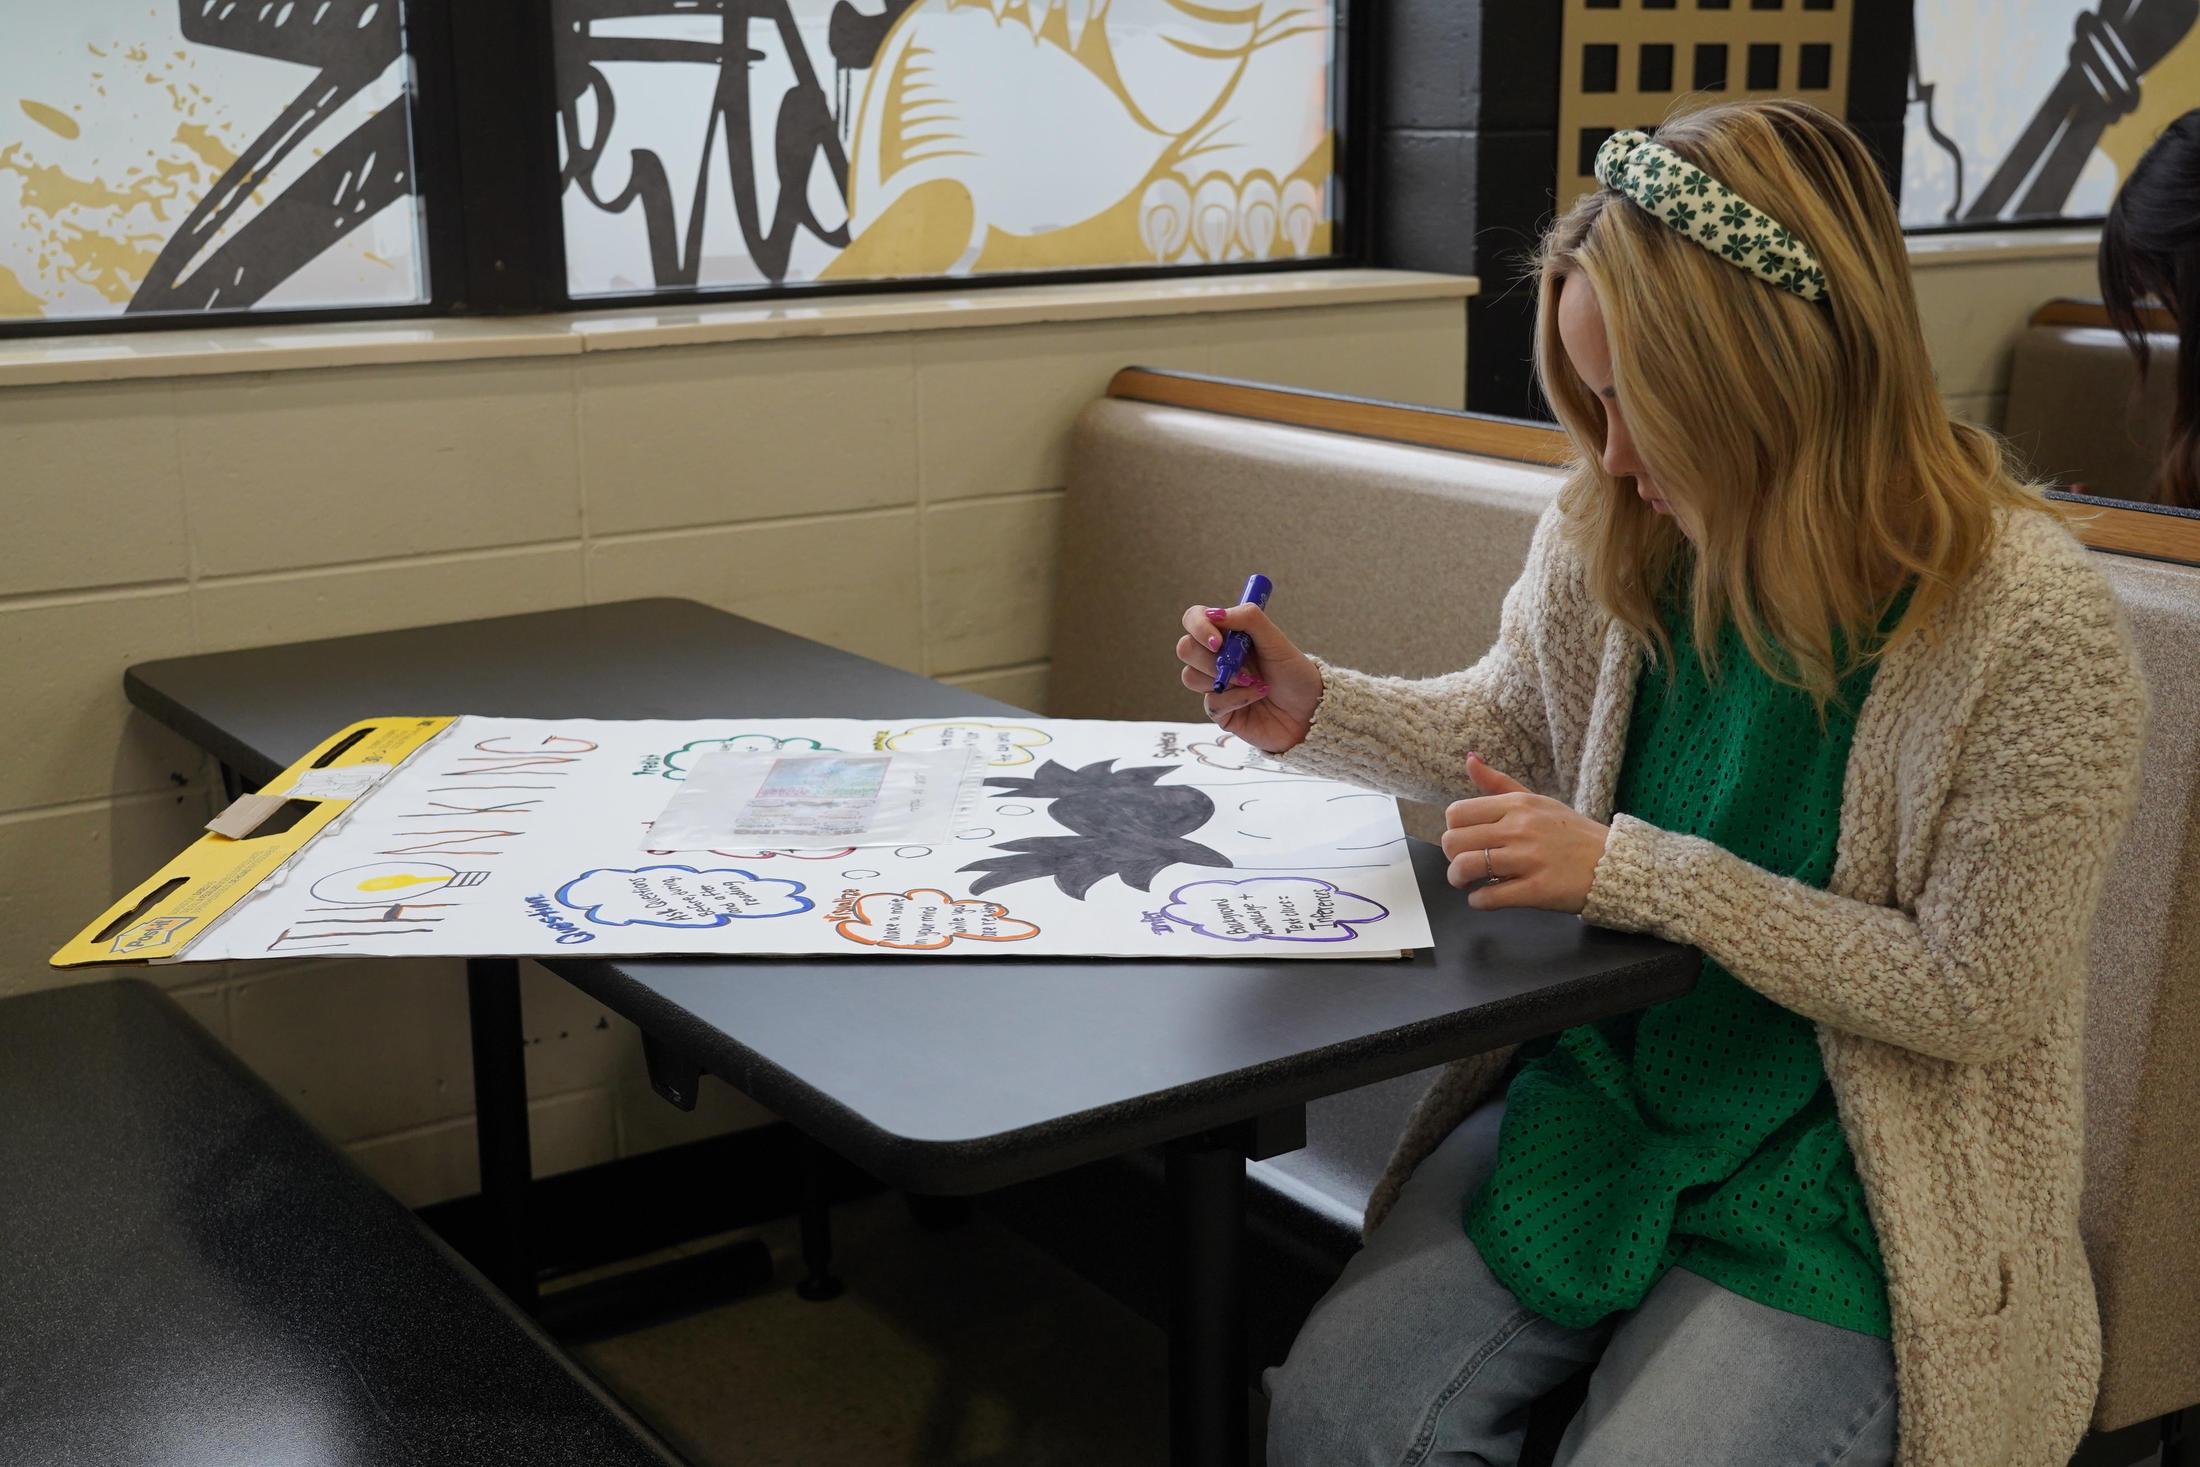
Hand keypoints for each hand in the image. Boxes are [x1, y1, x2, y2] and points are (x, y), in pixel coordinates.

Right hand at [1175, 600, 1323, 753]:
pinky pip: (1211, 702)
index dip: (1198, 626)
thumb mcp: (1276, 640)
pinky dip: (1236, 698)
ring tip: (1254, 681)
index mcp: (1228, 635)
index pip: (1195, 619)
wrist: (1310, 712)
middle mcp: (1217, 658)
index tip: (1218, 640)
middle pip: (1185, 648)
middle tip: (1241, 666)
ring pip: (1190, 677)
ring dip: (1224, 678)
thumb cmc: (1295, 673)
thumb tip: (1214, 613)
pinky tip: (1256, 696)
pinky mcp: (1220, 711)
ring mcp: (1216, 685)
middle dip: (1210, 658)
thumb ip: (1248, 619)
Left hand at [1441, 754, 1610, 912]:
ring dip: (1459, 880)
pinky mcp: (1536, 890)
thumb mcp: (1537, 800)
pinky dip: (1479, 901)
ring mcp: (1528, 859)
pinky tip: (1486, 898)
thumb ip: (1498, 783)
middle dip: (1451, 857)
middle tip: (1464, 865)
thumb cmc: (1570, 833)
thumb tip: (1469, 758)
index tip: (1464, 841)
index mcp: (1517, 804)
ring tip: (1469, 883)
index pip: (1457, 813)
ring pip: (1466, 867)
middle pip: (1454, 841)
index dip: (1453, 831)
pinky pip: (1488, 897)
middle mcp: (1519, 828)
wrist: (1612, 863)